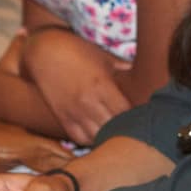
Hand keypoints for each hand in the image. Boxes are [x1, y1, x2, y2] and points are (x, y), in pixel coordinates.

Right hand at [21, 29, 132, 144]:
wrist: (44, 52)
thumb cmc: (78, 50)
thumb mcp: (104, 57)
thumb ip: (124, 68)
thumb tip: (145, 71)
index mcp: (102, 86)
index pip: (125, 112)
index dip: (135, 115)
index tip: (142, 114)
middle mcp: (88, 102)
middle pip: (113, 127)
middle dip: (125, 128)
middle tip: (134, 126)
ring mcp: (73, 112)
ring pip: (97, 136)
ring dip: (109, 135)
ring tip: (118, 132)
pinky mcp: (62, 117)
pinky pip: (80, 138)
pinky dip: (92, 139)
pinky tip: (100, 134)